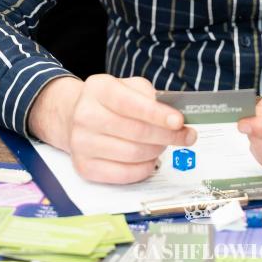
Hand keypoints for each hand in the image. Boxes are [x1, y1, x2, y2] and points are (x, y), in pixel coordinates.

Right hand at [28, 74, 196, 183]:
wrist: (75, 116)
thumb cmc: (111, 101)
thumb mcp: (128, 86)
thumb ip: (150, 96)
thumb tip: (174, 118)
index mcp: (98, 88)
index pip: (130, 103)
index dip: (157, 114)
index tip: (179, 121)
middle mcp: (85, 115)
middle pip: (135, 132)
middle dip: (167, 136)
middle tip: (186, 136)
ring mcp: (81, 143)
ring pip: (132, 154)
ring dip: (157, 151)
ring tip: (165, 144)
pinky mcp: (84, 167)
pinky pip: (123, 174)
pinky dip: (144, 168)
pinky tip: (151, 159)